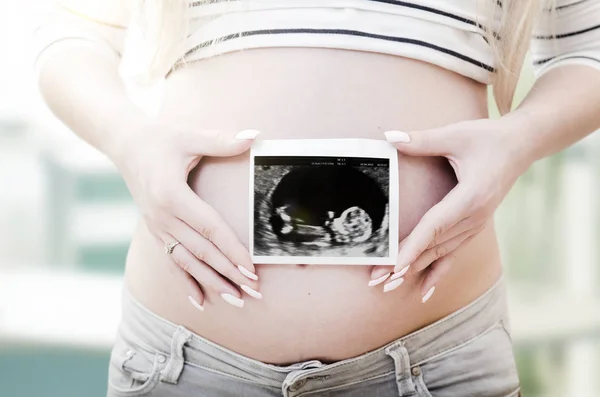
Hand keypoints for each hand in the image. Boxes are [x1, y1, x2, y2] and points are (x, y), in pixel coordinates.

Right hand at [115, 118, 261, 309]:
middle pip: (201, 251)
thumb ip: (221, 140)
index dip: (232, 249)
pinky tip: (199, 302)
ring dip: (212, 283)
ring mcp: (156, 227)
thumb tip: (254, 136)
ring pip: (187, 262)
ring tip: (235, 299)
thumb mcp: (189, 135)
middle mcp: (162, 217)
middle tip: (253, 291)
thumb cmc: (159, 138)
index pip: (210, 228)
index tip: (251, 268)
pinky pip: (171, 262)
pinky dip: (185, 283)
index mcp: (172, 195)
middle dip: (229, 273)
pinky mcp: (155, 231)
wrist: (124, 144)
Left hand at [369, 117, 532, 301]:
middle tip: (377, 280)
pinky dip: (438, 272)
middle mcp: (475, 217)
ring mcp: (476, 224)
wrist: (521, 145)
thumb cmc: (489, 138)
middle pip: (434, 246)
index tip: (395, 265)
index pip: (436, 226)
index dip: (414, 246)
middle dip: (405, 265)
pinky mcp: (474, 225)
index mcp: (471, 196)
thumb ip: (422, 140)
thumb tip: (389, 137)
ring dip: (415, 270)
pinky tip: (424, 292)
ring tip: (388, 285)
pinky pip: (454, 253)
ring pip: (442, 253)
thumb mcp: (456, 134)